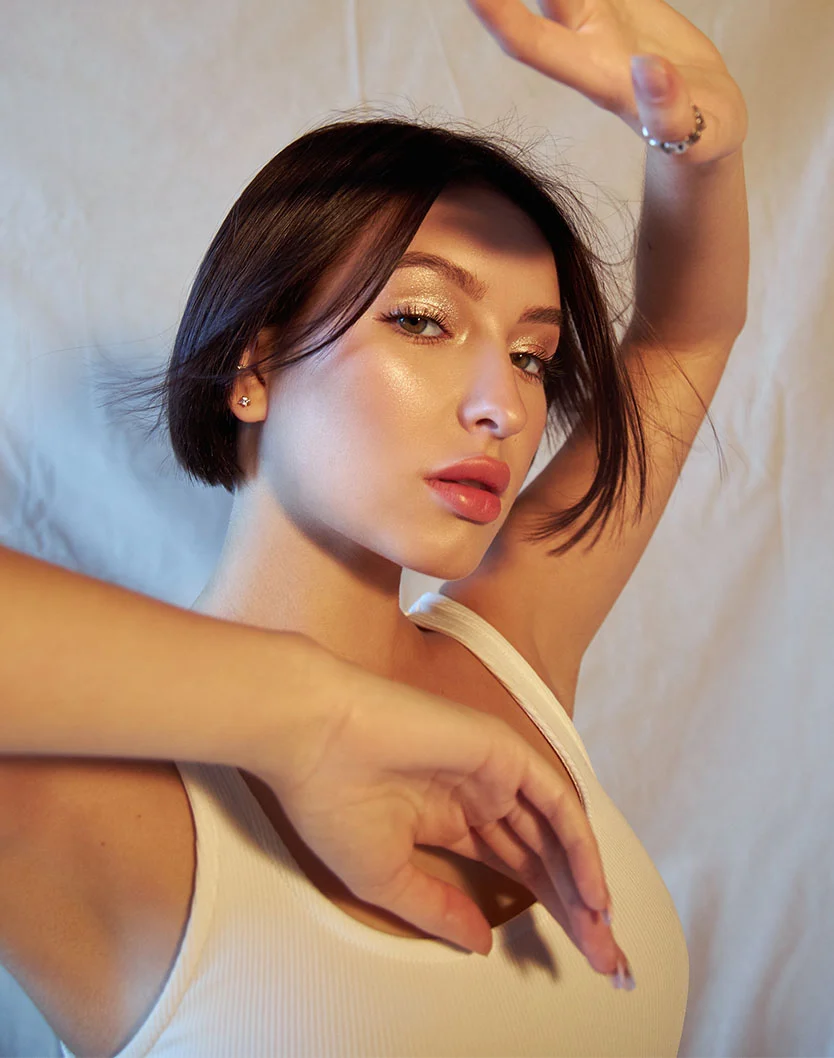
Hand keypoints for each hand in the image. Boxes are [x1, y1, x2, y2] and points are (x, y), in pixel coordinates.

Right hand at [252, 651, 627, 975]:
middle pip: (541, 856)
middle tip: (603, 959)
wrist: (313, 738)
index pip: (512, 868)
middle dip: (574, 908)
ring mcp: (493, 771)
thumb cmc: (331, 800)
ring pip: (555, 833)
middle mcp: (479, 794)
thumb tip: (481, 942)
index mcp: (449, 818)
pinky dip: (579, 846)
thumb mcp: (386, 877)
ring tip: (601, 937)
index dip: (545, 910)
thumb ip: (438, 908)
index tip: (572, 958)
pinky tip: (592, 891)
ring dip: (582, 885)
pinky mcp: (502, 751)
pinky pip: (555, 803)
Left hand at [468, 0, 747, 164]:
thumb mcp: (692, 135)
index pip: (530, 43)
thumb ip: (667, 110)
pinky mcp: (627, 0)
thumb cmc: (698, 140)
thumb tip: (648, 71)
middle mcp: (587, 40)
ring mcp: (605, 17)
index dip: (499, 15)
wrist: (708, 121)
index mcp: (594, 76)